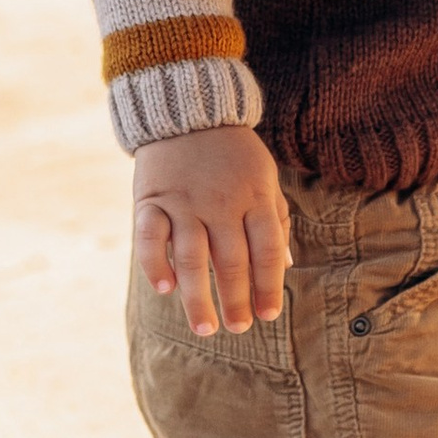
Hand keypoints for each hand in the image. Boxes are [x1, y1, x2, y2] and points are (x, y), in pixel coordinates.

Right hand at [132, 123, 289, 337]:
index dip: (269, 285)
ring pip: (193, 257)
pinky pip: (150, 236)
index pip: (266, 250)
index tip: (269, 315)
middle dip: (236, 300)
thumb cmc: (233, 152)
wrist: (187, 109)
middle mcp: (221, 202)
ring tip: (206, 329)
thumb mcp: (264, 177)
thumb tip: (286, 267)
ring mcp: (184, 201)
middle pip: (232, 260)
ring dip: (199, 297)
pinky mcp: (151, 199)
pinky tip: (165, 290)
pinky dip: (156, 264)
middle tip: (238, 328)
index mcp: (254, 196)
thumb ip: (275, 219)